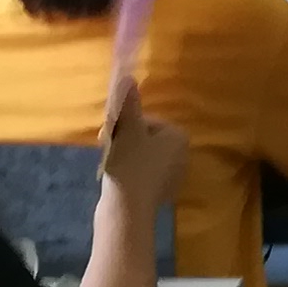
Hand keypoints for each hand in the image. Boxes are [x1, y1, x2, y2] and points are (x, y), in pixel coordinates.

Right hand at [99, 82, 189, 210]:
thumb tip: (128, 77)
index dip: (124, 126)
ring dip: (124, 156)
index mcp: (179, 136)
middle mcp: (182, 154)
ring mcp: (172, 175)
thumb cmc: (129, 164)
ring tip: (109, 166)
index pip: (146, 121)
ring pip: (141, 156)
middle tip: (106, 150)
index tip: (108, 135)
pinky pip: (141, 173)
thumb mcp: (127, 130)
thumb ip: (128, 104)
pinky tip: (116, 180)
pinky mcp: (159, 192)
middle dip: (124, 141)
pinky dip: (128, 173)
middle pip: (144, 138)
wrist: (126, 209)